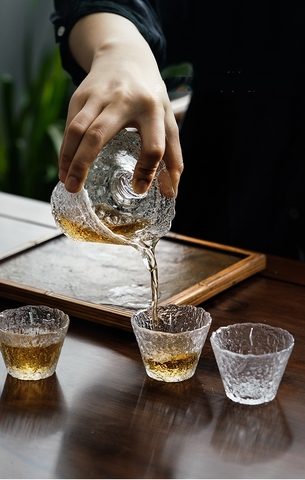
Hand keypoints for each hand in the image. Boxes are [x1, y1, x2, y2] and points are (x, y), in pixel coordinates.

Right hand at [59, 13, 182, 195]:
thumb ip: (173, 156)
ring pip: (77, 130)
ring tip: (66, 182)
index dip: (147, 170)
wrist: (124, 55)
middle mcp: (123, 101)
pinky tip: (64, 166)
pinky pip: (70, 126)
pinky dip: (65, 149)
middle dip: (83, 164)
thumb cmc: (150, 96)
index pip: (153, 146)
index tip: (139, 189)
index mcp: (152, 109)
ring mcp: (98, 96)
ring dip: (68, 158)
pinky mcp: (80, 95)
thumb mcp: (167, 119)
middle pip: (98, 135)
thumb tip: (171, 193)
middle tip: (75, 189)